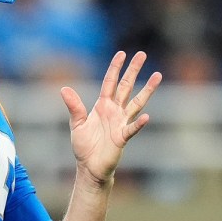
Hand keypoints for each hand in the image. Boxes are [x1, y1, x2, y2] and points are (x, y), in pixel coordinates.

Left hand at [60, 51, 160, 185]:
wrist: (89, 167)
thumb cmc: (84, 146)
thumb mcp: (77, 124)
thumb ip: (74, 107)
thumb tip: (64, 89)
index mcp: (103, 105)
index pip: (110, 82)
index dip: (115, 68)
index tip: (122, 53)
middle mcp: (115, 111)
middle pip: (126, 86)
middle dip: (134, 70)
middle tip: (142, 54)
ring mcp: (121, 123)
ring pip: (137, 103)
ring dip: (147, 90)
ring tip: (157, 76)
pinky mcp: (122, 137)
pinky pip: (132, 128)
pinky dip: (139, 123)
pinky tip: (147, 116)